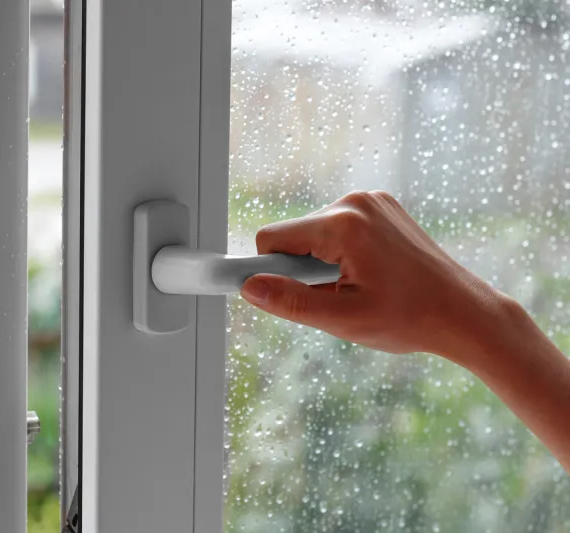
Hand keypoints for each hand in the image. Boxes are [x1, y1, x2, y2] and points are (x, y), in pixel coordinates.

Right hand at [240, 190, 510, 359]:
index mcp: (343, 225)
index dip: (266, 269)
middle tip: (336, 296)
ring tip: (358, 287)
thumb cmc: (409, 319)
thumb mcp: (342, 318)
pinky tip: (369, 273)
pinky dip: (341, 252)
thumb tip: (249, 288)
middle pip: (293, 234)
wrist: (464, 312)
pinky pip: (338, 227)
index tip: (267, 290)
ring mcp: (371, 201)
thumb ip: (290, 302)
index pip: (272, 238)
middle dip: (302, 268)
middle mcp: (355, 202)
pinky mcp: (382, 206)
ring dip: (322, 262)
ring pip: (315, 232)